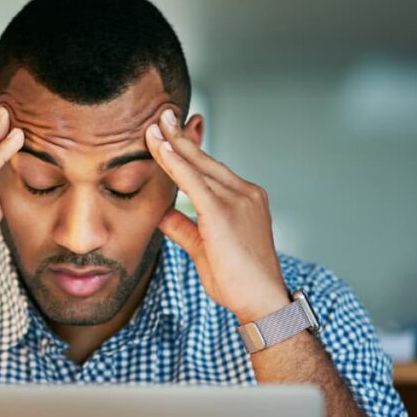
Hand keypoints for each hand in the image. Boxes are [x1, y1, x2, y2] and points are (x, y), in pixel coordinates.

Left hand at [145, 109, 289, 322]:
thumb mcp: (203, 248)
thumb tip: (162, 214)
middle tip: (162, 114)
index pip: (211, 169)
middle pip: (205, 159)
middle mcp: (244, 193)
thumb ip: (183, 228)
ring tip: (155, 124)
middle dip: (181, 136)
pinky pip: (193, 182)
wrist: (261, 301)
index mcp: (244, 199)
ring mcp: (237, 200)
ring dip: (174, 144)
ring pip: (198, 166)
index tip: (172, 132)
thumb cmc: (237, 281)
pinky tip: (161, 149)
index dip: (190, 150)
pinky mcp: (223, 213)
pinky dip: (176, 164)